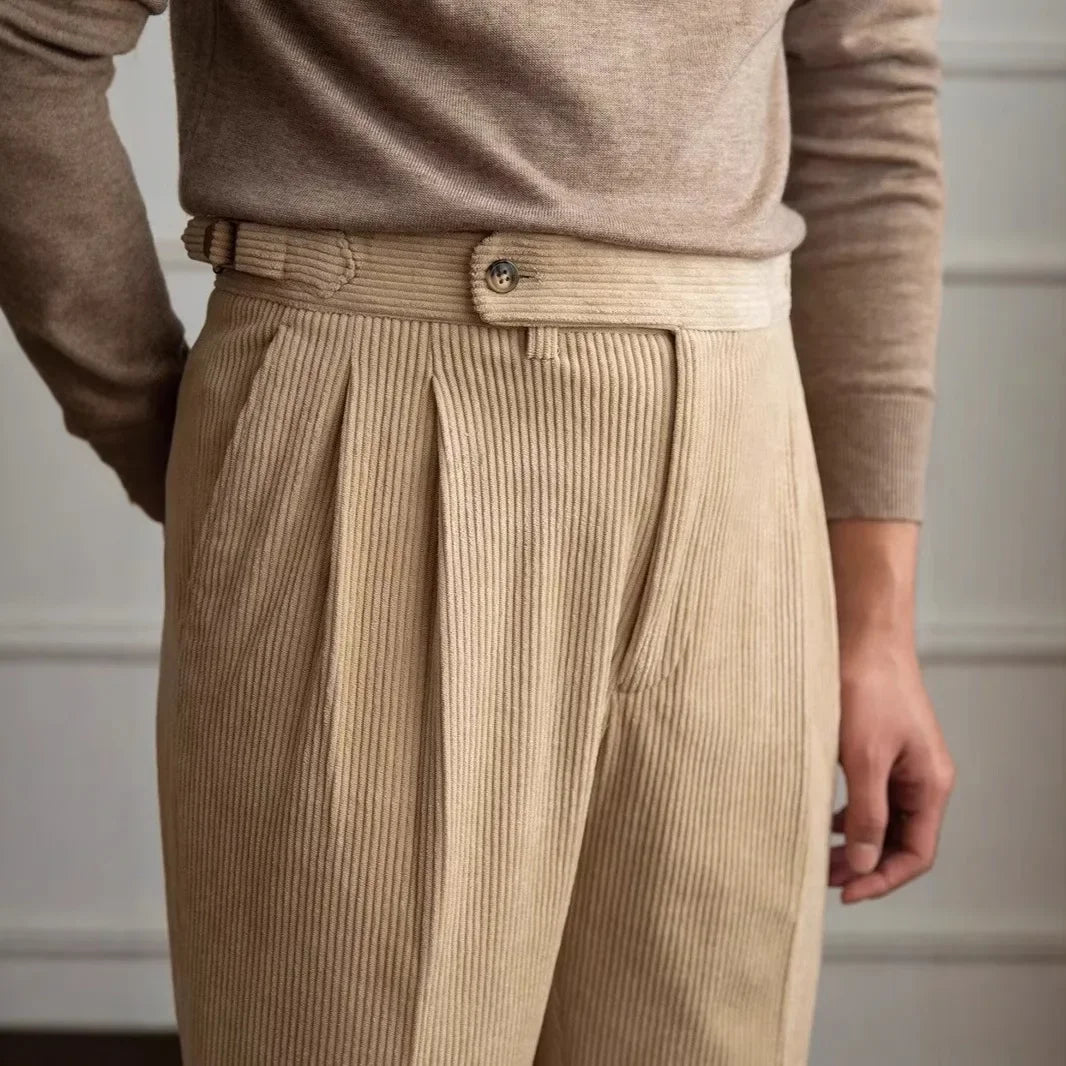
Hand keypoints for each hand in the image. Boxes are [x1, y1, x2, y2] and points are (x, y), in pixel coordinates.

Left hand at [830, 636, 955, 901]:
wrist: (863, 635)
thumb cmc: (868, 687)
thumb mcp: (863, 757)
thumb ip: (866, 812)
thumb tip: (862, 864)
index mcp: (930, 784)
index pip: (916, 853)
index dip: (882, 879)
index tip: (846, 893)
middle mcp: (921, 778)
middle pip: (899, 841)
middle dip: (865, 865)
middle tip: (824, 880)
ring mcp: (901, 764)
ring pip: (882, 820)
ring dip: (854, 842)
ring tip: (819, 856)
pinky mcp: (880, 749)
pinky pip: (869, 796)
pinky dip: (848, 814)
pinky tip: (823, 819)